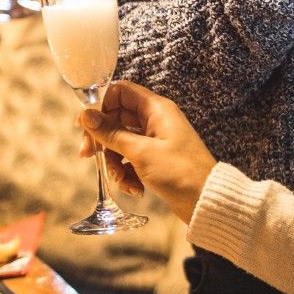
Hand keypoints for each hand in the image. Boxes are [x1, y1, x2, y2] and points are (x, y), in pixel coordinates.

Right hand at [76, 81, 215, 222]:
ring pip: (121, 142)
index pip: (120, 92)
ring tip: (120, 179)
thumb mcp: (140, 152)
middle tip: (88, 155)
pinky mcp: (155, 159)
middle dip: (102, 139)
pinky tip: (134, 188)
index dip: (101, 105)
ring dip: (114, 162)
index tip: (86, 125)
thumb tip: (86, 115)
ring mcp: (155, 140)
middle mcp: (155, 120)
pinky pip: (130, 159)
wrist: (207, 201)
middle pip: (116, 119)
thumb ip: (111, 132)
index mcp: (156, 109)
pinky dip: (127, 173)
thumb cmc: (179, 172)